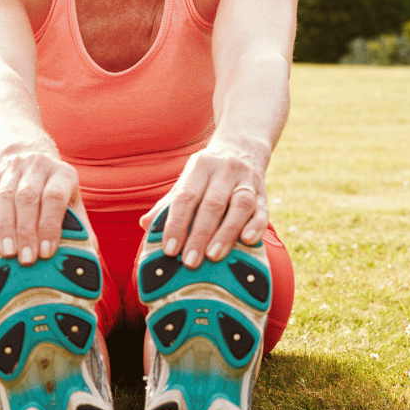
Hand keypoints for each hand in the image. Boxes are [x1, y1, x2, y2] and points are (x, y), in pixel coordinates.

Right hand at [0, 146, 79, 265]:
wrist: (32, 158)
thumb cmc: (56, 191)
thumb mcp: (72, 203)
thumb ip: (80, 226)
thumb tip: (87, 257)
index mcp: (63, 173)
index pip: (55, 197)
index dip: (49, 226)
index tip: (46, 253)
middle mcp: (39, 166)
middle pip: (28, 197)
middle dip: (26, 231)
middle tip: (26, 259)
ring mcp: (14, 167)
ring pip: (6, 196)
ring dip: (6, 227)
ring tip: (8, 252)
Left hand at [141, 147, 267, 269]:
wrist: (243, 147)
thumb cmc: (208, 175)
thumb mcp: (187, 181)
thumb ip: (168, 203)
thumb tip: (145, 224)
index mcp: (200, 166)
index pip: (186, 196)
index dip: (177, 223)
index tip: (170, 250)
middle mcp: (225, 170)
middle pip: (213, 203)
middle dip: (200, 234)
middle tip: (190, 262)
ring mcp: (247, 180)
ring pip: (240, 205)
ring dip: (227, 233)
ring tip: (214, 256)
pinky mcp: (264, 192)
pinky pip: (263, 210)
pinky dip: (256, 226)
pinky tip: (248, 241)